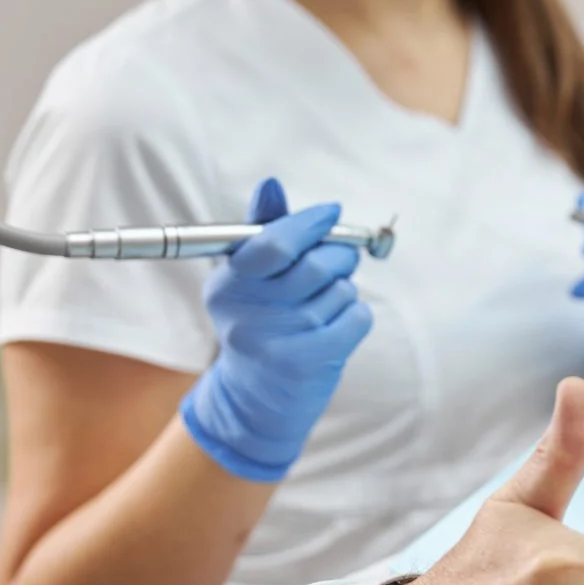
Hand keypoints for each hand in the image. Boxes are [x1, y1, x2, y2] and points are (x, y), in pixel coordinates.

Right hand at [180, 179, 373, 482]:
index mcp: (227, 284)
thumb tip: (270, 184)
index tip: (332, 212)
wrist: (256, 400)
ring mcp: (276, 341)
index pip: (273, 243)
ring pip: (341, 291)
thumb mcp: (250, 279)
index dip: (309, 223)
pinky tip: (335, 328)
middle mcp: (246, 313)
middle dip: (339, 256)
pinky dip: (355, 317)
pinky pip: (356, 317)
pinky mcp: (307, 363)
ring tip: (323, 308)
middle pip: (316, 264)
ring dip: (343, 292)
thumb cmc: (261, 322)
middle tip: (339, 261)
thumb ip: (264, 231)